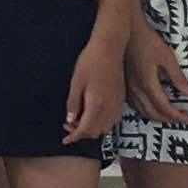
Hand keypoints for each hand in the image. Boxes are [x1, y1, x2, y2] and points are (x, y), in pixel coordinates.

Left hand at [62, 28, 123, 147]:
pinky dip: (102, 123)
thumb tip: (70, 120)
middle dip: (81, 134)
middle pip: (96, 132)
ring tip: (79, 119)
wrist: (110, 48)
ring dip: (92, 129)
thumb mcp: (75, 83)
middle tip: (68, 126)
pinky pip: (112, 120)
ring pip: (106, 128)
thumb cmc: (90, 62)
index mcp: (97, 105)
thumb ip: (73, 104)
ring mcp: (117, 104)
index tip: (65, 140)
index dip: (74, 137)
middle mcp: (109, 108)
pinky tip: (92, 114)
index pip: (85, 130)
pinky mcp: (121, 99)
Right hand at [120, 17, 187, 128]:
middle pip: (153, 113)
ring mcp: (128, 87)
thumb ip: (177, 77)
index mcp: (148, 83)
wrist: (126, 31)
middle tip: (181, 119)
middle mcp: (136, 89)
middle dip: (168, 119)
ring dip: (156, 117)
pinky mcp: (124, 84)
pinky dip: (145, 110)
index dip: (177, 116)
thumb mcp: (167, 57)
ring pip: (142, 111)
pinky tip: (150, 107)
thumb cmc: (146, 40)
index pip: (164, 107)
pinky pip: (134, 104)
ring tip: (168, 116)